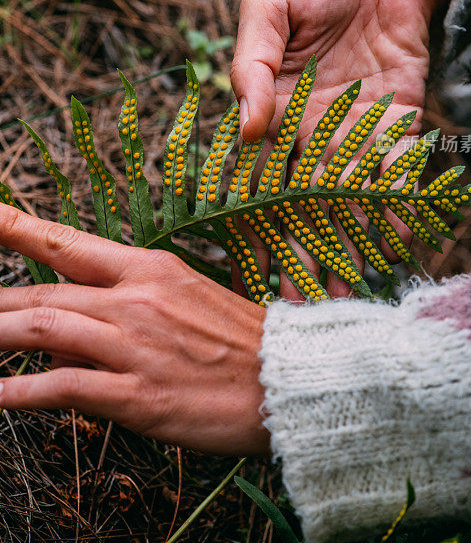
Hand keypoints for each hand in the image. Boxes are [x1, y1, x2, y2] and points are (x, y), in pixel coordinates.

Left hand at [0, 205, 268, 455]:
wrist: (290, 380)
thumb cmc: (240, 340)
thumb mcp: (184, 302)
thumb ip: (119, 313)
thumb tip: (62, 339)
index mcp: (149, 268)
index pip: (67, 242)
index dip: (15, 228)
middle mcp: (135, 299)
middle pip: (43, 293)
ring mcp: (134, 345)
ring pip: (43, 329)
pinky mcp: (138, 394)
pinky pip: (63, 388)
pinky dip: (19, 393)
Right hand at [231, 0, 449, 298]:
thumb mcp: (267, 8)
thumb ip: (252, 62)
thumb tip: (244, 123)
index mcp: (271, 110)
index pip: (255, 179)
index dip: (252, 227)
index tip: (246, 275)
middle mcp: (309, 129)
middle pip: (302, 202)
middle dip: (300, 254)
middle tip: (299, 311)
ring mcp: (354, 128)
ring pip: (347, 198)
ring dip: (346, 245)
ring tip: (345, 298)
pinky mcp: (396, 119)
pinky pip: (395, 169)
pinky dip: (395, 206)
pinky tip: (395, 247)